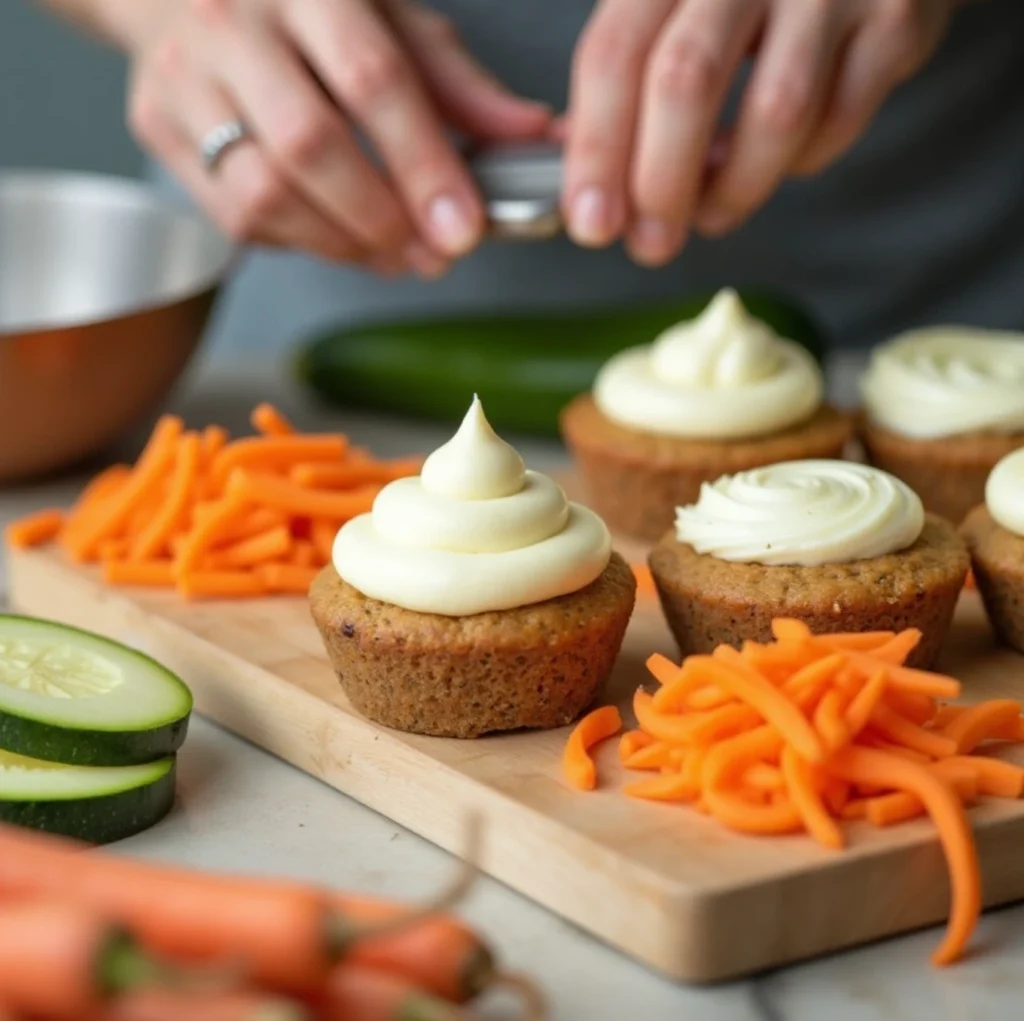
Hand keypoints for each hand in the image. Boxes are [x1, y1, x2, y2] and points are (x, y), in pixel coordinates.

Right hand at [123, 0, 550, 274]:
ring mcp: (186, 76)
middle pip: (312, 145)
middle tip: (431, 255)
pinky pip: (233, 216)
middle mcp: (236, 23)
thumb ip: (458, 86)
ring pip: (265, 192)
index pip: (373, 81)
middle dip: (382, 219)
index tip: (463, 229)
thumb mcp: (388, 23)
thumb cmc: (302, 10)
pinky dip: (298, 245)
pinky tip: (337, 240)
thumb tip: (533, 134)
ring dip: (342, 244)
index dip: (423, 165)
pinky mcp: (157, 126)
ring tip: (392, 255)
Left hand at [563, 0, 955, 265]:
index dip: (597, 151)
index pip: (614, 56)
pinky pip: (841, 117)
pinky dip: (803, 160)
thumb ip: (626, 86)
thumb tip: (589, 194)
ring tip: (713, 214)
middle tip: (653, 244)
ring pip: (775, 111)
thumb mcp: (676, 12)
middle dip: (661, 183)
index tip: (593, 223)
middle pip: (686, 81)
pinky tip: (779, 161)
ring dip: (735, 188)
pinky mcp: (895, 17)